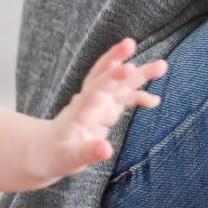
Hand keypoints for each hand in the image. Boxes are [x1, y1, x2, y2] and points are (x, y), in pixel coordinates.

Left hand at [27, 38, 166, 181]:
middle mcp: (89, 101)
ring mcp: (98, 103)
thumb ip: (87, 153)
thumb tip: (107, 150)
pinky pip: (124, 97)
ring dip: (139, 74)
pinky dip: (139, 96)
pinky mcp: (106, 109)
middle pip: (107, 76)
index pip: (96, 89)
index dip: (112, 78)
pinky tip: (154, 101)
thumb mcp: (68, 159)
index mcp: (79, 111)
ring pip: (120, 83)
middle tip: (136, 47)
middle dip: (121, 62)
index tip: (128, 68)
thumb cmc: (53, 155)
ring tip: (162, 66)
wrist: (45, 151)